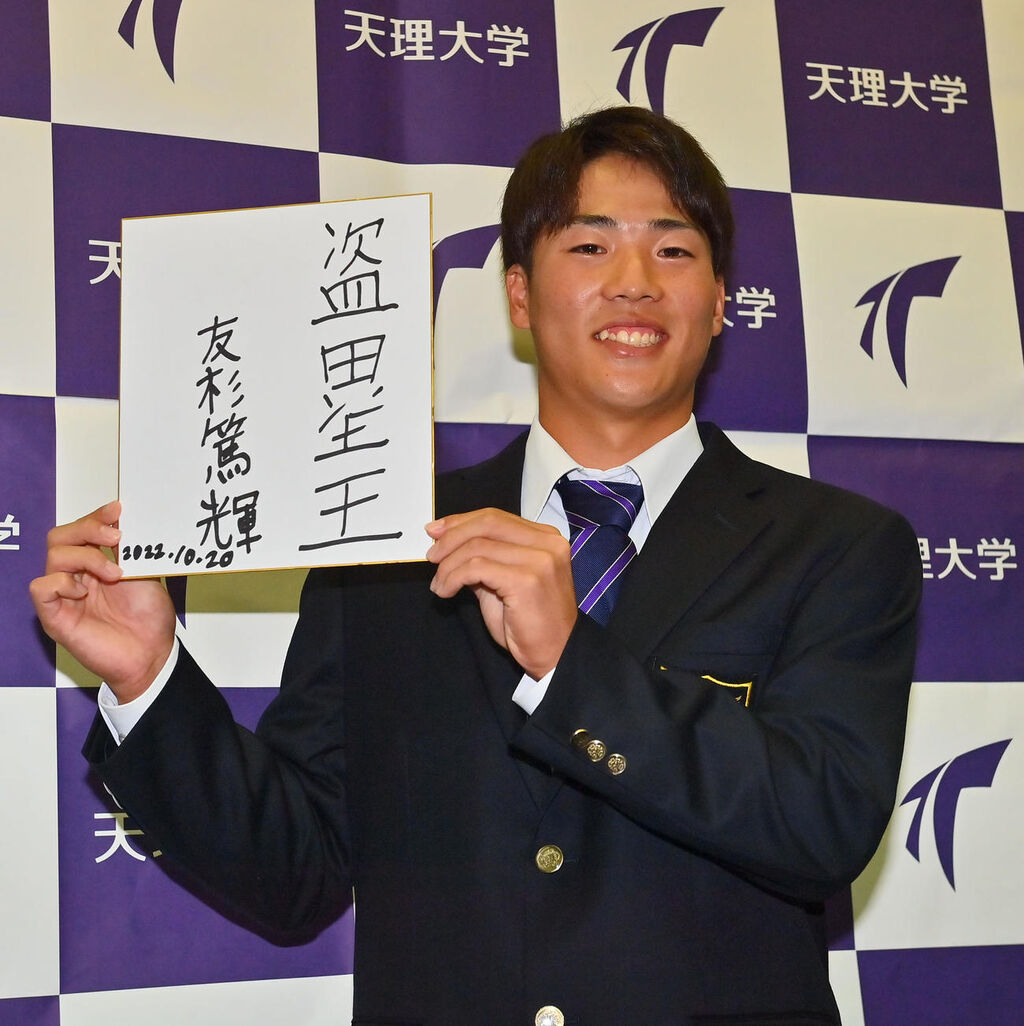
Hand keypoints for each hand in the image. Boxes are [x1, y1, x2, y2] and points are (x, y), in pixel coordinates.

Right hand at [30, 500, 175, 701]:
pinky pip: (40, 587)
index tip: (118, 509)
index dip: (96, 516)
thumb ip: (131, 549)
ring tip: (114, 574)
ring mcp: (65, 596)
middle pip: (60, 537)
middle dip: (87, 529)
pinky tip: (84, 592)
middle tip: (115, 538)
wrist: (152, 654)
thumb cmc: (149, 619)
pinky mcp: (55, 617)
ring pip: (53, 556)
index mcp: (97, 564)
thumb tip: (123, 519)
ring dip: (86, 557)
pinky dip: (62, 582)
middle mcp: (77, 577)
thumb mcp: (145, 573)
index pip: (82, 530)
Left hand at [425, 508, 576, 679]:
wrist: (556, 655)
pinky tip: (446, 591)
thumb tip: (447, 544)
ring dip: (448, 565)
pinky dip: (453, 577)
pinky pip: (476, 568)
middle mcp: (547, 543)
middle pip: (487, 523)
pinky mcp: (528, 580)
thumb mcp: (503, 583)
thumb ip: (484, 560)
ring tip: (439, 584)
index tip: (436, 531)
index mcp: (545, 538)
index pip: (495, 517)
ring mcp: (540, 560)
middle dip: (451, 537)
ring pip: (478, 546)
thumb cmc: (530, 624)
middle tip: (431, 556)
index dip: (461, 522)